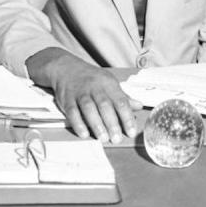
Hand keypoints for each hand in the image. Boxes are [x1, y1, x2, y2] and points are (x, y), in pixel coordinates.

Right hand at [26, 48, 141, 142]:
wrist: (67, 68)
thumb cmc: (91, 78)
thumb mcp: (109, 83)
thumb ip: (123, 97)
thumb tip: (139, 106)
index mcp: (109, 83)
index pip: (121, 101)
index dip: (127, 117)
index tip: (131, 131)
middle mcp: (95, 87)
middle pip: (105, 105)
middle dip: (112, 123)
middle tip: (116, 138)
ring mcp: (80, 93)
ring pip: (89, 109)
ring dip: (96, 124)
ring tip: (103, 138)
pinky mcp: (67, 99)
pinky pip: (72, 112)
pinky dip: (78, 123)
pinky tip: (84, 133)